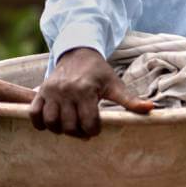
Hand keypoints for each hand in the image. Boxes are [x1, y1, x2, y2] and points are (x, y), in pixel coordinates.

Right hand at [29, 47, 153, 137]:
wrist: (78, 53)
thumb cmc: (99, 72)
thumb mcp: (116, 85)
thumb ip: (130, 100)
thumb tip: (151, 110)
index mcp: (86, 90)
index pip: (88, 123)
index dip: (93, 131)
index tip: (96, 129)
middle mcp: (67, 91)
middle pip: (69, 126)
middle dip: (78, 133)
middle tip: (84, 129)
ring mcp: (51, 92)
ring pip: (51, 123)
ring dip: (60, 129)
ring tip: (69, 125)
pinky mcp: (40, 92)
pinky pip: (34, 114)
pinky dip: (40, 123)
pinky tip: (52, 122)